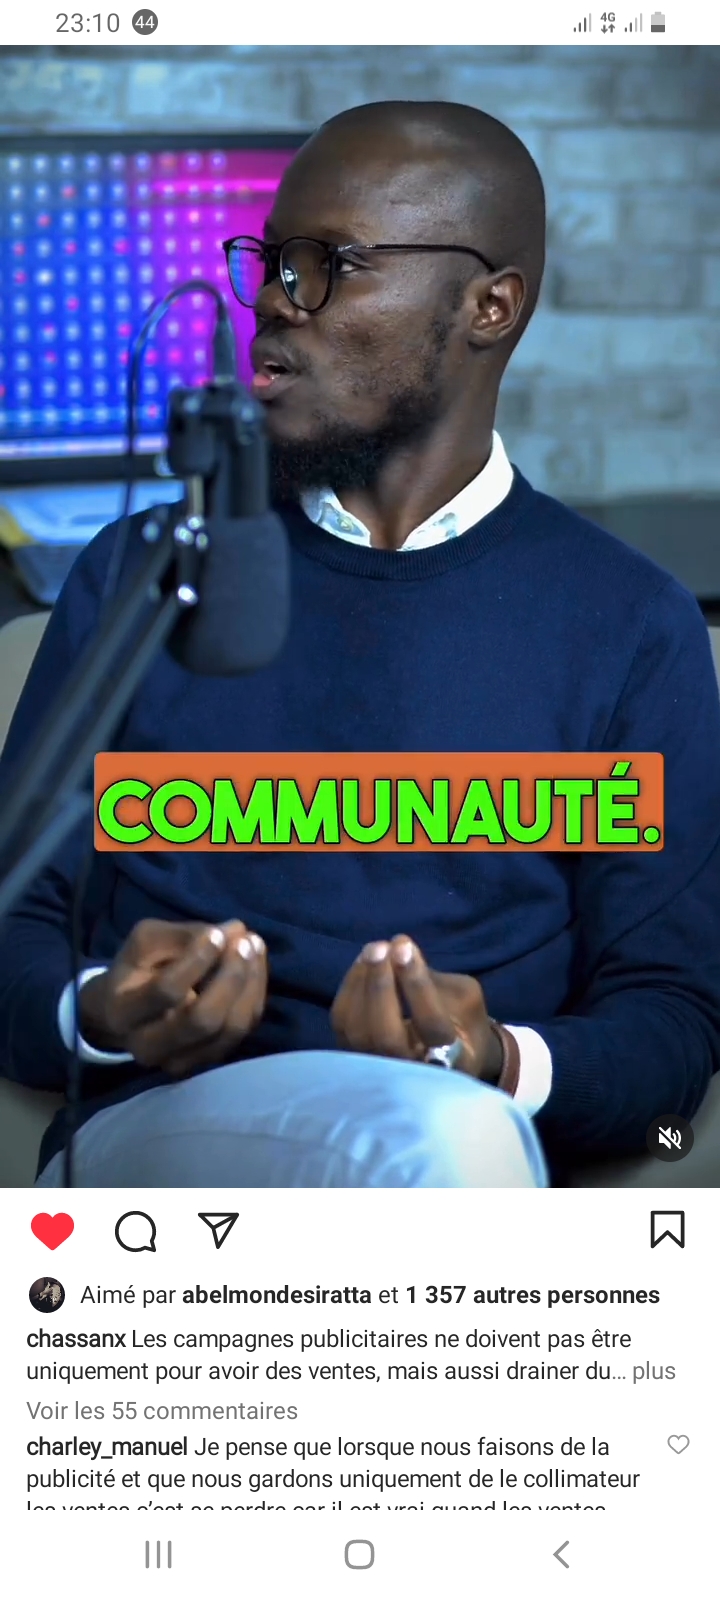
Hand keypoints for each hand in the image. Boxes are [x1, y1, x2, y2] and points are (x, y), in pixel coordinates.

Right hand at [78, 918, 266, 1078]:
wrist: (124, 1013)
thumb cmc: (136, 969)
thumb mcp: (146, 941)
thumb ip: (185, 935)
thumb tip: (234, 931)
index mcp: (122, 1013)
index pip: (167, 991)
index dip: (198, 959)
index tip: (217, 933)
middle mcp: (148, 1047)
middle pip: (204, 1020)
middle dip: (231, 977)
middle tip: (244, 942)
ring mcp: (180, 1061)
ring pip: (230, 1028)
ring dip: (250, 984)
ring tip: (254, 946)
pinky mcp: (206, 1060)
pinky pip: (242, 1031)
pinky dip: (254, 995)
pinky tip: (254, 964)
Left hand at [330, 934, 503, 1081]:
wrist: (452, 1052)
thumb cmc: (463, 1020)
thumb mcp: (465, 996)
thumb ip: (433, 979)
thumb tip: (396, 949)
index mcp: (453, 1059)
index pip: (431, 1025)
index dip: (416, 984)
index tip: (405, 947)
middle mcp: (413, 1073)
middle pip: (385, 1037)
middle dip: (380, 987)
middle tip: (381, 947)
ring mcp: (379, 1070)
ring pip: (357, 1031)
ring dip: (360, 983)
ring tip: (374, 949)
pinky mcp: (356, 1057)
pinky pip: (343, 1024)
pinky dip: (349, 989)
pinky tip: (362, 963)